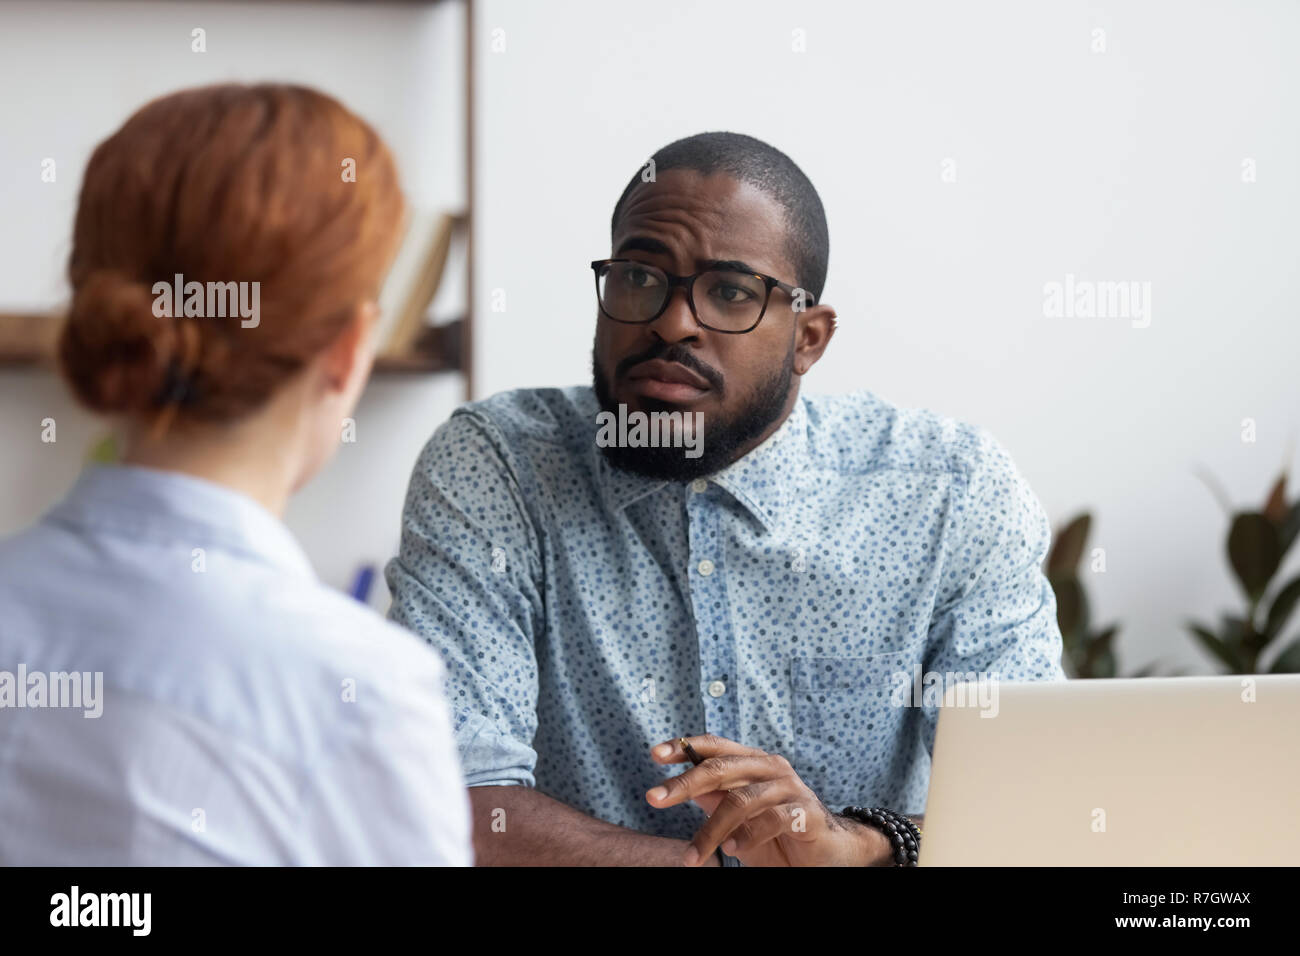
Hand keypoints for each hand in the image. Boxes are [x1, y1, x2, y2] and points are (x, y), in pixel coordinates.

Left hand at [645, 734, 890, 866]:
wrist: (829, 854)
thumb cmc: (778, 835)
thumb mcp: (738, 819)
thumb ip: (715, 800)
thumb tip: (682, 788)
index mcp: (753, 762)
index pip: (715, 747)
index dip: (685, 747)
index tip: (654, 755)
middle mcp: (771, 768)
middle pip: (721, 767)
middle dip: (684, 783)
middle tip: (654, 798)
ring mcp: (790, 788)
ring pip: (741, 800)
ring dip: (711, 830)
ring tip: (692, 855)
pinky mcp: (806, 813)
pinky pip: (771, 819)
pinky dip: (748, 835)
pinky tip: (733, 849)